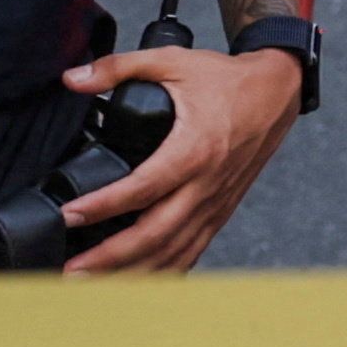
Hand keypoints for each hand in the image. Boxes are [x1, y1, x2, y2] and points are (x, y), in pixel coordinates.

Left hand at [57, 44, 305, 275]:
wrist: (277, 93)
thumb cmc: (226, 80)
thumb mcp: (172, 62)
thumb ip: (119, 68)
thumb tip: (73, 79)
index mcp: (194, 149)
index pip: (143, 188)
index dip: (103, 205)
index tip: (69, 215)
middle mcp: (206, 184)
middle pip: (155, 235)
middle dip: (110, 258)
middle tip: (71, 270)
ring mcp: (215, 203)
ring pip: (173, 251)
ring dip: (132, 272)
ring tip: (92, 284)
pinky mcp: (220, 211)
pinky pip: (191, 250)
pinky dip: (164, 271)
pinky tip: (137, 282)